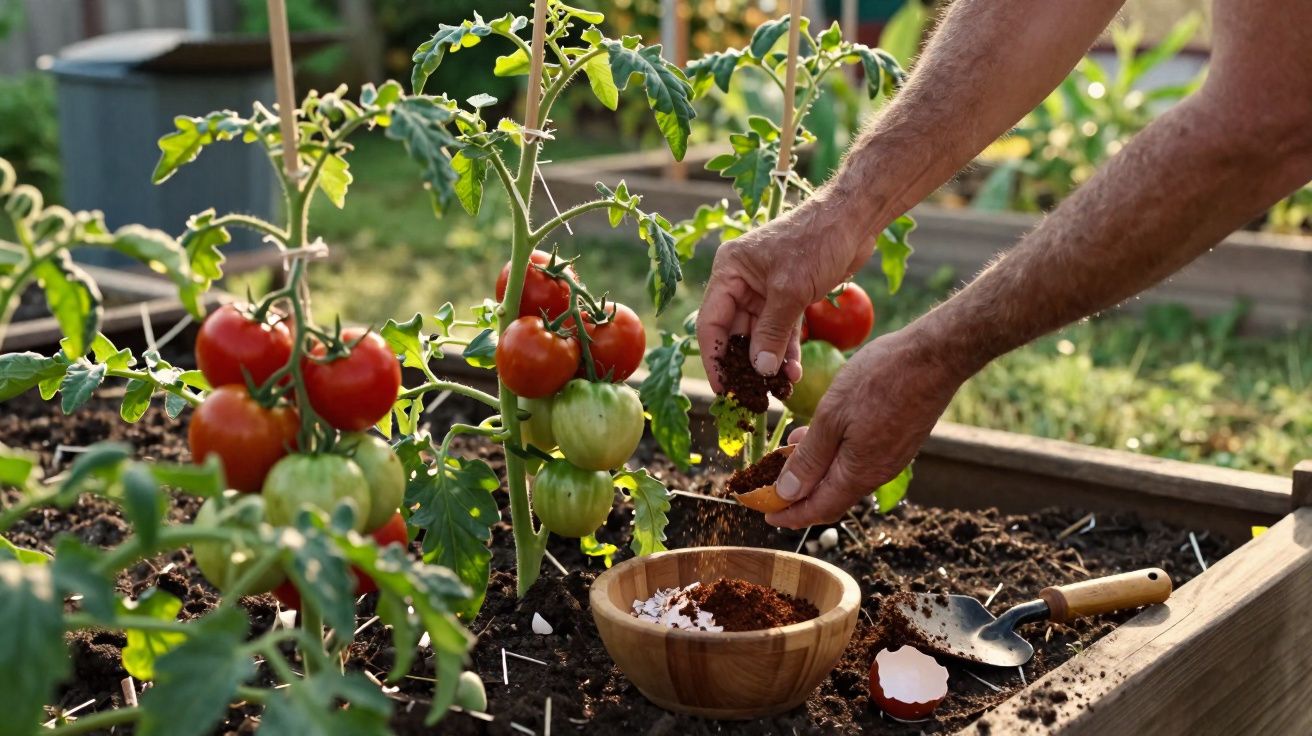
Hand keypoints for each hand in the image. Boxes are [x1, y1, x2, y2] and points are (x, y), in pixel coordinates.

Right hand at [697, 195, 870, 387]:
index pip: (711, 322)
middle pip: (734, 332)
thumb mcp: (790, 290)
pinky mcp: (789, 296)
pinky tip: (793, 373)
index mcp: (729, 271)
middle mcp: (742, 281)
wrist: (853, 221)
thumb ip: (772, 333)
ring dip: (768, 361)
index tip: (723, 389)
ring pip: (760, 335)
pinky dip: (786, 351)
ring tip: (777, 389)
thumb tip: (759, 370)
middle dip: (745, 364)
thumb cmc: (816, 242)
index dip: (714, 358)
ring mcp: (765, 290)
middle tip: (752, 395)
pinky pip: (781, 331)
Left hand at [764, 327, 966, 527]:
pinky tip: (820, 434)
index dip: (790, 516)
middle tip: (770, 487)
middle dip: (799, 496)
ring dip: (816, 471)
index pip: (819, 509)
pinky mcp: (899, 440)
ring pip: (845, 476)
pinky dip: (834, 455)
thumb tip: (787, 492)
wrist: (935, 356)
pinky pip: (860, 459)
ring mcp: (892, 457)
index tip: (767, 515)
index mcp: (859, 473)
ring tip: (788, 455)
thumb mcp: (832, 416)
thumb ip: (810, 457)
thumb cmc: (881, 380)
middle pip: (832, 497)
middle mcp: (878, 473)